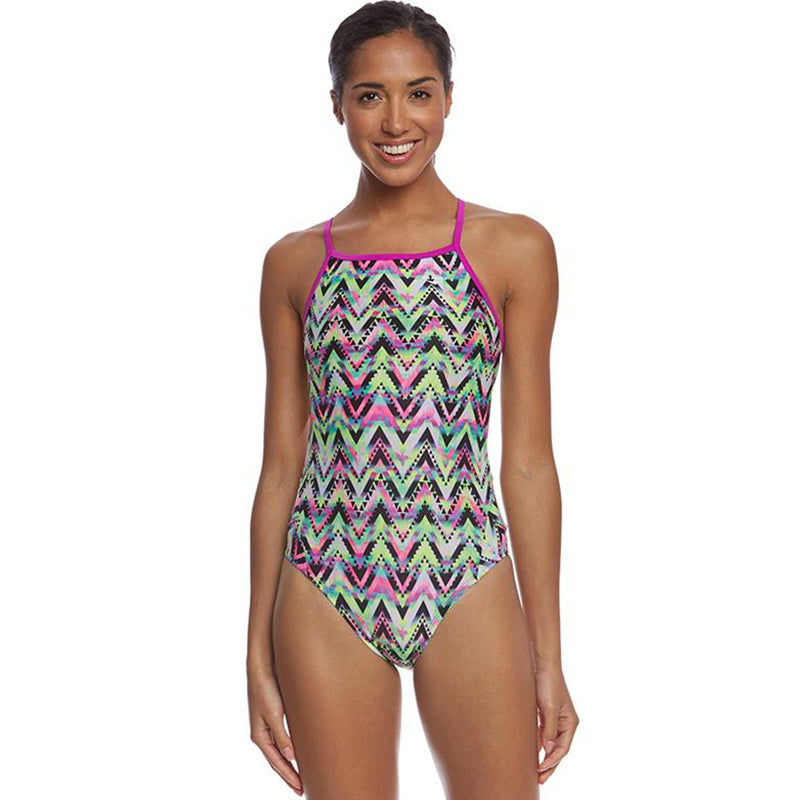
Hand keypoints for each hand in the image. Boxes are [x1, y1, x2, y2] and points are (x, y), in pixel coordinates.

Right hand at [248, 665, 302, 794]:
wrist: (262, 668)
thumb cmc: (266, 689)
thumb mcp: (275, 713)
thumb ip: (282, 735)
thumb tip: (290, 757)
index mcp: (260, 736)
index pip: (277, 763)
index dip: (289, 776)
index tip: (300, 789)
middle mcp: (263, 734)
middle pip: (277, 761)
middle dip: (288, 776)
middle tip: (301, 789)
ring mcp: (268, 726)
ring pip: (280, 751)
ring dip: (289, 764)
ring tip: (300, 776)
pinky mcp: (274, 717)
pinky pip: (282, 739)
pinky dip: (289, 750)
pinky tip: (296, 753)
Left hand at [534, 664, 578, 784]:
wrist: (542, 664)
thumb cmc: (548, 684)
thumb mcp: (549, 708)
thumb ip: (549, 730)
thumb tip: (547, 750)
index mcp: (570, 723)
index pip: (562, 749)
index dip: (552, 762)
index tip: (541, 770)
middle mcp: (565, 723)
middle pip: (558, 749)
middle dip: (550, 765)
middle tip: (539, 779)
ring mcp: (556, 719)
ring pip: (550, 743)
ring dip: (544, 756)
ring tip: (535, 771)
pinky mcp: (546, 714)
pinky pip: (543, 734)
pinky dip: (538, 744)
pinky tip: (532, 753)